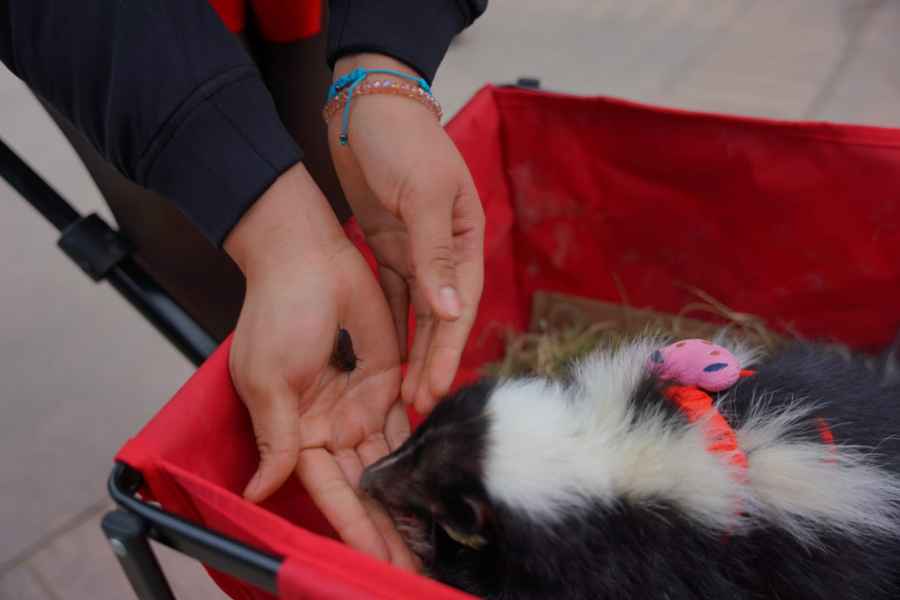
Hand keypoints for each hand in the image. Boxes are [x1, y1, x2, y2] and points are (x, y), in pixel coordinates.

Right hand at [224, 163, 418, 569]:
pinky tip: (434, 491)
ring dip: (406, 506)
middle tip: (414, 572)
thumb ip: (275, 437)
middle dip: (387, 531)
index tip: (377, 565)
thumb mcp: (268, 378)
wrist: (308, 256)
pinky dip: (419, 461)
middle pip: (364, 492)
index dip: (355, 530)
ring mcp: (359, 408)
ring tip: (429, 545)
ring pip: (388, 469)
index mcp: (296, 433)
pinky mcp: (387, 383)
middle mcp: (328, 428)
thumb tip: (260, 492)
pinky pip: (406, 430)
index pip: (331, 494)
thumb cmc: (277, 312)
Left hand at [328, 54, 484, 414]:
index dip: (447, 351)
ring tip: (402, 395)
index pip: (460, 305)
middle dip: (430, 362)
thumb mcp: (424, 196)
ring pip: (417, 313)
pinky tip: (385, 356)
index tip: (434, 391)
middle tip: (416, 408)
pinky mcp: (388, 247)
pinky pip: (393, 296)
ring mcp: (416, 250)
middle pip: (441, 317)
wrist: (367, 107)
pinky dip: (391, 326)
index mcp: (466, 237)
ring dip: (411, 352)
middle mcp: (446, 250)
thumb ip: (435, 254)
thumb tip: (451, 311)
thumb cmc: (403, 143)